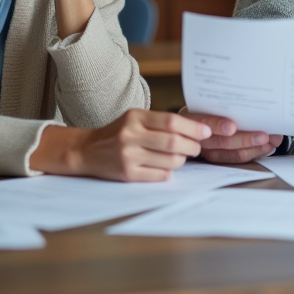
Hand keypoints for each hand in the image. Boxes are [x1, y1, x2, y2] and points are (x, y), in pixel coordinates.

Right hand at [31, 108, 211, 181]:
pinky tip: (166, 168)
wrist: (87, 150)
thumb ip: (160, 122)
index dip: (193, 128)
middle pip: (173, 142)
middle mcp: (131, 135)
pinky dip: (168, 172)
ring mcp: (128, 156)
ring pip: (170, 161)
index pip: (171, 121)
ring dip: (182, 160)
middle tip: (197, 148)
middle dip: (192, 146)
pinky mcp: (127, 174)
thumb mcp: (135, 119)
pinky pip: (160, 176)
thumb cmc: (118, 133)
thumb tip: (196, 129)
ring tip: (180, 157)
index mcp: (135, 117)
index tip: (206, 132)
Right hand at [181, 109, 281, 163]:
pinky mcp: (216, 158)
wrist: (195, 120)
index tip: (232, 127)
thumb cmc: (208, 106)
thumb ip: (224, 103)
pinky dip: (252, 154)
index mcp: (193, 116)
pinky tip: (265, 149)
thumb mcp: (208, 101)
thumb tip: (250, 101)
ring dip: (254, 149)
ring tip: (271, 143)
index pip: (204, 122)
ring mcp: (206, 150)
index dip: (217, 125)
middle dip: (246, 139)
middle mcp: (197, 135)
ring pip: (230, 154)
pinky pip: (235, 160)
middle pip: (221, 142)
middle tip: (265, 135)